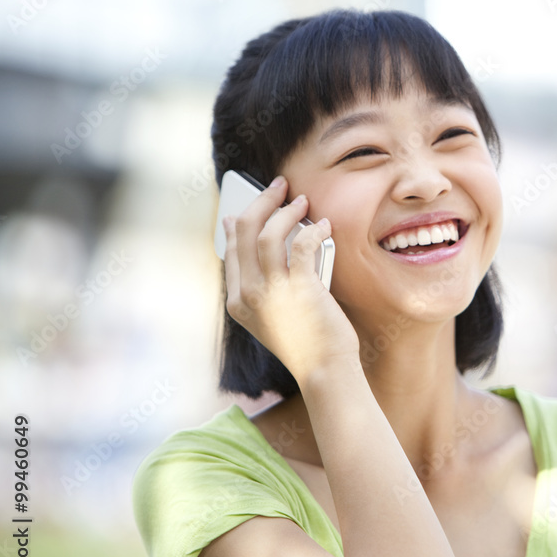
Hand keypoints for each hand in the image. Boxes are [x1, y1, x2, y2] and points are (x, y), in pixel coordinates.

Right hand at [223, 175, 359, 380]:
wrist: (324, 369)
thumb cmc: (305, 341)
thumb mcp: (271, 314)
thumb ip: (262, 282)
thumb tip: (265, 247)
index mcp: (237, 302)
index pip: (232, 249)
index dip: (241, 221)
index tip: (253, 204)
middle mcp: (248, 294)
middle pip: (245, 231)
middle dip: (261, 201)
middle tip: (279, 187)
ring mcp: (271, 291)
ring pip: (269, 232)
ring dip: (286, 210)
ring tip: (302, 201)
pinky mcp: (300, 288)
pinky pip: (303, 244)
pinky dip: (314, 229)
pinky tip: (324, 226)